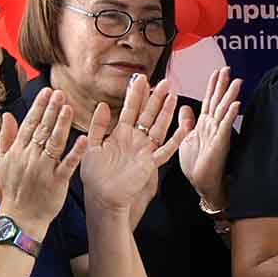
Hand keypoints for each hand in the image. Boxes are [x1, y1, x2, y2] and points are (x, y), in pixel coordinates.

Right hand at [0, 98, 90, 236]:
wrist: (20, 217)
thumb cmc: (14, 189)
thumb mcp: (3, 162)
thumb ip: (6, 137)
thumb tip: (6, 115)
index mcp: (18, 151)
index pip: (29, 124)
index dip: (39, 106)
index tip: (47, 91)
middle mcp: (30, 157)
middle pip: (42, 129)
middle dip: (51, 110)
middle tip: (60, 93)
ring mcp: (43, 169)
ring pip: (53, 143)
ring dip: (61, 124)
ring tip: (69, 107)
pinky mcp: (56, 182)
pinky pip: (67, 165)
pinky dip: (74, 152)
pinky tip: (83, 139)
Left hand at [71, 77, 186, 222]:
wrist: (102, 198)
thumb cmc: (95, 177)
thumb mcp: (91, 146)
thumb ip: (98, 126)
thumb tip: (104, 105)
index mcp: (120, 135)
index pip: (130, 109)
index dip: (135, 94)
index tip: (140, 78)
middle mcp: (135, 140)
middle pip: (147, 114)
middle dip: (155, 98)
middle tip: (163, 81)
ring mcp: (144, 151)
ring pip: (159, 127)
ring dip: (166, 112)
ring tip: (173, 95)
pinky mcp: (150, 163)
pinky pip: (167, 150)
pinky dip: (177, 139)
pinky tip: (185, 126)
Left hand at [178, 71, 243, 210]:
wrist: (202, 183)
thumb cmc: (195, 165)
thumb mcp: (185, 139)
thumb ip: (186, 122)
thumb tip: (185, 107)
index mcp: (203, 124)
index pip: (209, 100)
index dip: (212, 85)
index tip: (217, 71)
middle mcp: (212, 126)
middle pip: (218, 100)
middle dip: (222, 85)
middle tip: (227, 69)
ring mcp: (217, 133)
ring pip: (223, 110)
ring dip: (230, 95)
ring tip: (236, 81)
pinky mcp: (220, 143)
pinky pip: (225, 126)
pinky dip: (230, 115)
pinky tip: (236, 104)